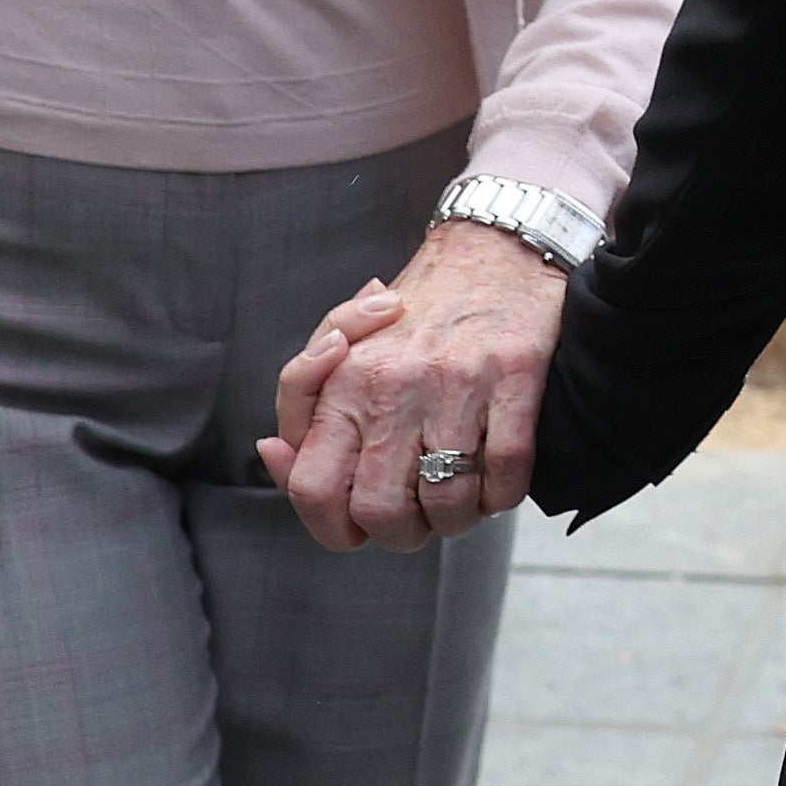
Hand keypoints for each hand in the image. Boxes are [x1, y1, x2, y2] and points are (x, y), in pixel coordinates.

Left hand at [260, 220, 564, 553]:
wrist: (495, 250)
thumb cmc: (417, 311)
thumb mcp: (342, 347)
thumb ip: (301, 406)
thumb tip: (273, 451)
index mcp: (344, 383)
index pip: (313, 488)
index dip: (332, 529)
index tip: (359, 525)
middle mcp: (392, 385)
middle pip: (380, 511)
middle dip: (403, 535)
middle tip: (419, 517)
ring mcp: (454, 383)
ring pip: (448, 502)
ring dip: (460, 518)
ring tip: (464, 496)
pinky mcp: (513, 375)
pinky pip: (507, 471)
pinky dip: (505, 492)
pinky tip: (499, 476)